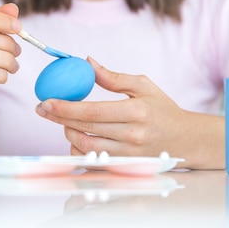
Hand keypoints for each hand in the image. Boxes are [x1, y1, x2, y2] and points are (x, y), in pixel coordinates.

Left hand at [35, 57, 193, 158]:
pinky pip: (94, 160)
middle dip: (59, 118)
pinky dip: (80, 149)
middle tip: (43, 109)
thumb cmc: (162, 109)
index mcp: (136, 111)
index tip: (47, 101)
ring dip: (68, 133)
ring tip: (63, 121)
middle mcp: (132, 135)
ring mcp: (129, 153)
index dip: (66, 107)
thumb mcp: (143, 86)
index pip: (93, 111)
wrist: (185, 139)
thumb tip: (87, 62)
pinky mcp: (125, 165)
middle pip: (85, 128)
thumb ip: (114, 77)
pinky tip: (76, 137)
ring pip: (86, 146)